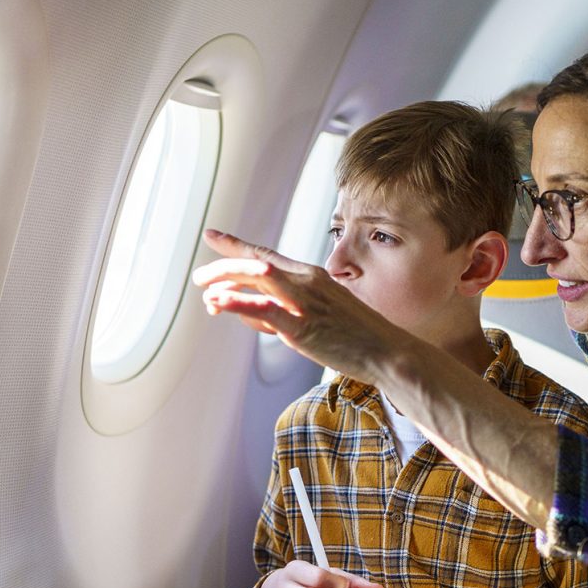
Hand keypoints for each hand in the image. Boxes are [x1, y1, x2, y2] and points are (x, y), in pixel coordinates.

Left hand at [192, 229, 404, 381]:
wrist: (389, 352)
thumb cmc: (359, 337)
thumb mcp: (325, 314)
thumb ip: (292, 310)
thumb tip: (260, 316)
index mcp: (311, 276)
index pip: (266, 254)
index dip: (236, 245)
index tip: (212, 235)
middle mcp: (306, 282)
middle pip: (254, 263)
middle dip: (221, 267)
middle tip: (199, 279)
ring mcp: (304, 302)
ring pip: (255, 278)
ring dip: (223, 282)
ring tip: (205, 294)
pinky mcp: (303, 326)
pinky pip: (263, 309)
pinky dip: (237, 302)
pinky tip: (218, 302)